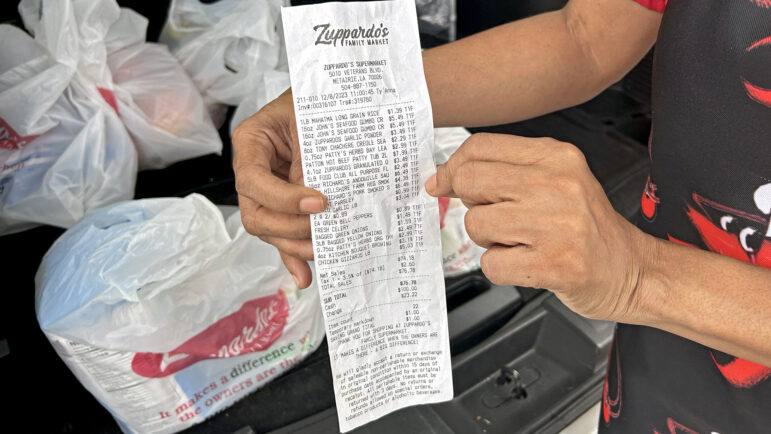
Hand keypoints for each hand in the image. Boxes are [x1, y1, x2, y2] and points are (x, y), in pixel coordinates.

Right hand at [232, 89, 326, 287]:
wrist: (329, 104)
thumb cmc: (316, 104)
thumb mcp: (311, 121)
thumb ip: (310, 158)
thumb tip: (316, 204)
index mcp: (251, 142)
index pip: (253, 180)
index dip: (284, 198)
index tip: (319, 202)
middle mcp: (252, 171)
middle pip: (256, 214)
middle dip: (289, 228)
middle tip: (323, 226)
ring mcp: (266, 192)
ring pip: (268, 231)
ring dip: (295, 246)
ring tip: (324, 249)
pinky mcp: (283, 208)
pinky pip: (283, 237)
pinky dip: (293, 258)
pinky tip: (304, 276)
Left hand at [426, 133, 655, 321]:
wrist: (631, 270)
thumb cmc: (586, 228)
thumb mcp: (557, 180)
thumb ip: (504, 172)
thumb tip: (442, 178)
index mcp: (557, 157)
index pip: (481, 147)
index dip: (452, 167)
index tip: (442, 183)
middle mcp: (558, 184)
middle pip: (471, 181)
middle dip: (472, 205)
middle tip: (496, 218)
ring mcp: (557, 224)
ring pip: (477, 224)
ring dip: (489, 241)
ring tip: (521, 243)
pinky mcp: (555, 263)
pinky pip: (491, 264)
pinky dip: (502, 269)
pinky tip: (528, 263)